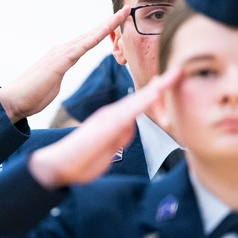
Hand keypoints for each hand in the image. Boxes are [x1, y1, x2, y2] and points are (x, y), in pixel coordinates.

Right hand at [0, 6, 130, 122]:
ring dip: (107, 24)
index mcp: (63, 55)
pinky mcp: (59, 62)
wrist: (13, 101)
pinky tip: (106, 29)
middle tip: (128, 9)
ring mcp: (60, 53)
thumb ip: (59, 76)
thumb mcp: (52, 84)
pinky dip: (95, 37)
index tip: (120, 20)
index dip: (105, 30)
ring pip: (89, 36)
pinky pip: (81, 47)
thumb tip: (59, 76)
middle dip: (111, 21)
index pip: (89, 40)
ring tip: (123, 13)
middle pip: (92, 33)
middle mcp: (63, 50)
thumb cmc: (31, 95)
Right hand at [28, 68, 180, 188]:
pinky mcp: (106, 125)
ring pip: (138, 101)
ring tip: (174, 76)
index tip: (172, 82)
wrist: (57, 166)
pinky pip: (129, 111)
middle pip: (141, 98)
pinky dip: (143, 101)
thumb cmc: (81, 161)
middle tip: (179, 71)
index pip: (139, 105)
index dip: (156, 93)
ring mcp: (108, 118)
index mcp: (113, 121)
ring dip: (157, 89)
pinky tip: (155, 93)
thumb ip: (120, 138)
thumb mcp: (108, 151)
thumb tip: (131, 126)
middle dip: (161, 84)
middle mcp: (111, 115)